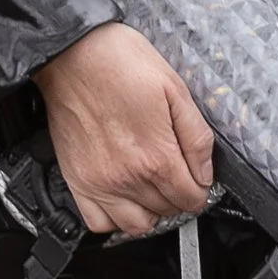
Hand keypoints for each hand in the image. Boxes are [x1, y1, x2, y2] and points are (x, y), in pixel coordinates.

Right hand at [37, 23, 211, 234]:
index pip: (192, 199)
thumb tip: (206, 172)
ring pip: (136, 225)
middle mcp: (127, 177)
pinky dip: (113, 217)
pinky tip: (122, 195)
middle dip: (178, 195)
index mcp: (157, 156)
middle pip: (167, 212)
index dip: (201, 188)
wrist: (71, 54)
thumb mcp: (175, 89)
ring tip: (151, 186)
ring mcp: (99, 183)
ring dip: (150, 211)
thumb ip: (196, 137)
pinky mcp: (77, 181)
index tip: (197, 176)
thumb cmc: (120, 63)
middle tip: (175, 173)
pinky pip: (98, 223)